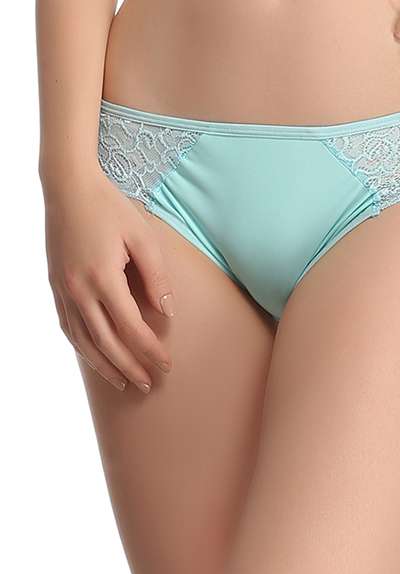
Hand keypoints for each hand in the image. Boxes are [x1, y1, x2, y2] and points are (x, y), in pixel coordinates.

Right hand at [43, 171, 174, 393]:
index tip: (167, 363)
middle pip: (107, 342)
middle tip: (149, 384)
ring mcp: (63, 291)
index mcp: (104, 277)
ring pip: (84, 341)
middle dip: (130, 367)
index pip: (131, 327)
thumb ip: (157, 278)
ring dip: (105, 366)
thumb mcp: (143, 238)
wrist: (68, 188)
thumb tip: (167, 313)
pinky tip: (97, 359)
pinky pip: (68, 328)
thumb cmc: (111, 209)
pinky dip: (83, 349)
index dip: (150, 350)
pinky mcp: (55, 288)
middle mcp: (79, 289)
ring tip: (124, 383)